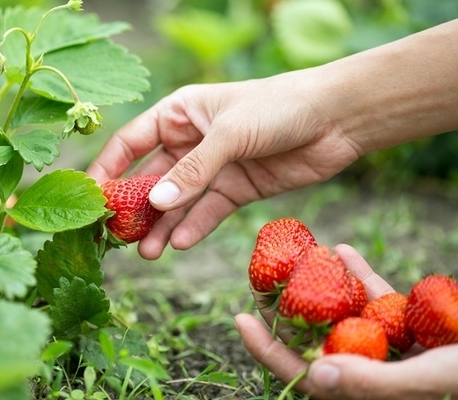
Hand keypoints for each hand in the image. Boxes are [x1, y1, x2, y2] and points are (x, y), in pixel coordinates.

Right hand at [87, 73, 361, 258]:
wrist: (336, 119)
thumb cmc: (278, 108)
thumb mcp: (229, 134)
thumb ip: (193, 170)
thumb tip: (155, 203)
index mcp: (179, 114)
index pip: (130, 143)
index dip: (108, 169)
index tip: (91, 198)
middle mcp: (190, 142)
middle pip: (151, 178)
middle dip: (135, 207)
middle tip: (118, 237)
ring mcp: (213, 168)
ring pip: (178, 201)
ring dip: (161, 226)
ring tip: (146, 253)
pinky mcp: (236, 190)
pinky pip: (207, 212)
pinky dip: (193, 227)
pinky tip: (178, 243)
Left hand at [235, 244, 457, 399]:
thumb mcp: (429, 379)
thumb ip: (372, 383)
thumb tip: (315, 376)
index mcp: (364, 391)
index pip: (303, 373)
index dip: (267, 349)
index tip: (238, 318)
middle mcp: (370, 368)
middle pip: (315, 337)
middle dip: (286, 307)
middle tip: (259, 276)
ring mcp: (390, 345)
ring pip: (343, 313)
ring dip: (321, 285)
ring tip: (298, 257)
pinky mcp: (411, 324)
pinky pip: (378, 298)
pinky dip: (362, 275)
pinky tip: (344, 250)